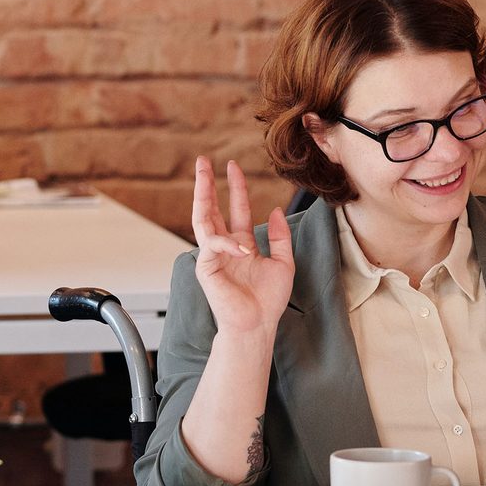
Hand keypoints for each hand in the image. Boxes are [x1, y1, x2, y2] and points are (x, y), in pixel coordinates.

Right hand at [190, 156, 294, 337]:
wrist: (258, 325)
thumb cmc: (269, 301)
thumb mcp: (283, 263)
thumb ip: (280, 237)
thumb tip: (276, 210)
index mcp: (241, 246)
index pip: (236, 211)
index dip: (235, 189)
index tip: (233, 167)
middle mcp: (224, 248)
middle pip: (211, 209)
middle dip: (206, 185)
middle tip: (204, 160)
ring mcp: (213, 257)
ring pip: (201, 219)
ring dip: (202, 195)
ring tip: (203, 173)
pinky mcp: (206, 268)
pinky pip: (213, 246)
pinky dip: (228, 244)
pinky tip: (243, 249)